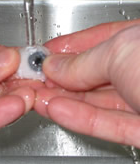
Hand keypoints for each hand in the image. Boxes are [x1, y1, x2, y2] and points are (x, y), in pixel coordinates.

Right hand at [34, 19, 139, 147]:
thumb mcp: (120, 52)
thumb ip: (83, 62)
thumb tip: (53, 65)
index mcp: (138, 40)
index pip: (97, 40)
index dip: (66, 46)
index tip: (43, 53)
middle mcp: (139, 69)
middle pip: (91, 73)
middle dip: (59, 77)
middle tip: (34, 79)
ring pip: (95, 100)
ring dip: (63, 99)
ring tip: (36, 96)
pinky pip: (107, 123)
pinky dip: (80, 118)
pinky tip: (55, 110)